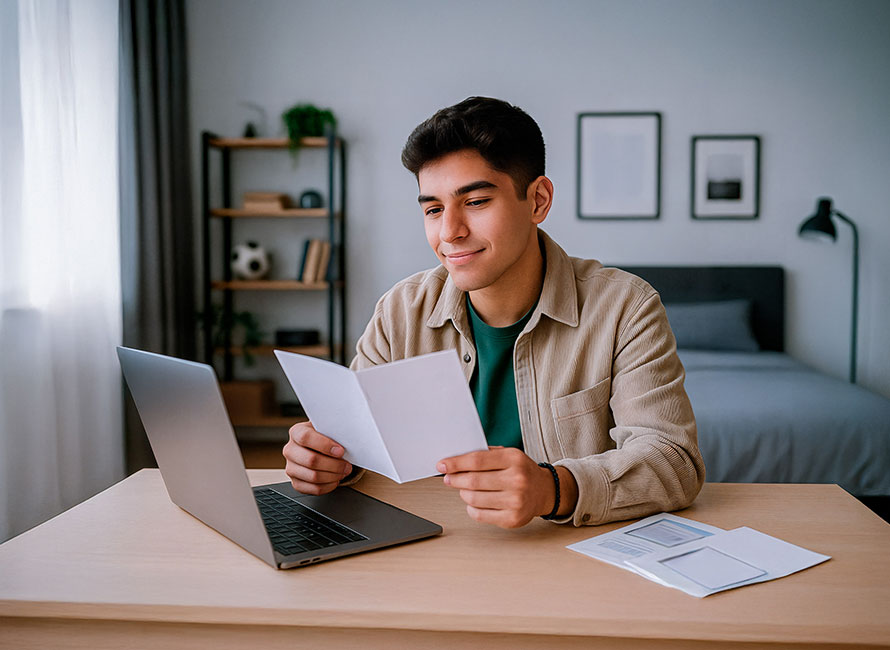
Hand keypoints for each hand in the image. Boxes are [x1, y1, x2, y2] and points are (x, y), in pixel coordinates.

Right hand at [282, 421, 351, 495]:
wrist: (320, 448)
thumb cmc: (325, 438)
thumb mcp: (327, 428)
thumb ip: (333, 431)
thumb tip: (348, 438)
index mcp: (296, 432)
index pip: (305, 437)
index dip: (324, 445)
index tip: (340, 451)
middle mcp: (290, 450)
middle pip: (311, 460)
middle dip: (334, 465)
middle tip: (347, 465)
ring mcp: (291, 468)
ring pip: (313, 476)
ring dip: (333, 476)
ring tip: (343, 472)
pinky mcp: (296, 483)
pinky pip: (313, 489)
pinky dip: (328, 486)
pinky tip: (335, 480)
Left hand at [437, 447, 556, 528]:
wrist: (544, 491)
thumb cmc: (521, 471)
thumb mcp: (508, 454)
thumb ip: (485, 455)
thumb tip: (454, 460)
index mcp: (514, 459)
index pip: (477, 460)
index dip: (455, 463)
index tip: (442, 465)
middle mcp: (517, 480)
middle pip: (473, 481)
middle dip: (455, 479)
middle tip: (449, 478)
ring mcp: (515, 502)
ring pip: (474, 499)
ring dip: (463, 493)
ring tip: (464, 489)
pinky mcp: (512, 519)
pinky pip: (479, 514)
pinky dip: (471, 508)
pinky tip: (475, 501)